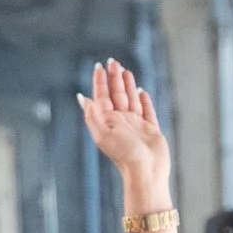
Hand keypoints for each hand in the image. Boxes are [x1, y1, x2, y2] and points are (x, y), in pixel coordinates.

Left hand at [76, 57, 170, 199]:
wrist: (145, 171)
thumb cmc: (124, 154)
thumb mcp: (103, 134)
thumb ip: (93, 115)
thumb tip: (82, 98)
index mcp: (108, 121)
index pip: (102, 96)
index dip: (100, 81)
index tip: (99, 66)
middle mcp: (121, 122)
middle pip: (116, 94)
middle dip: (114, 78)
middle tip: (113, 61)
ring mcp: (136, 125)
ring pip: (131, 100)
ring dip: (128, 85)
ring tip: (125, 71)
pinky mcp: (151, 130)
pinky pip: (147, 111)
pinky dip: (145, 101)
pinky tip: (142, 92)